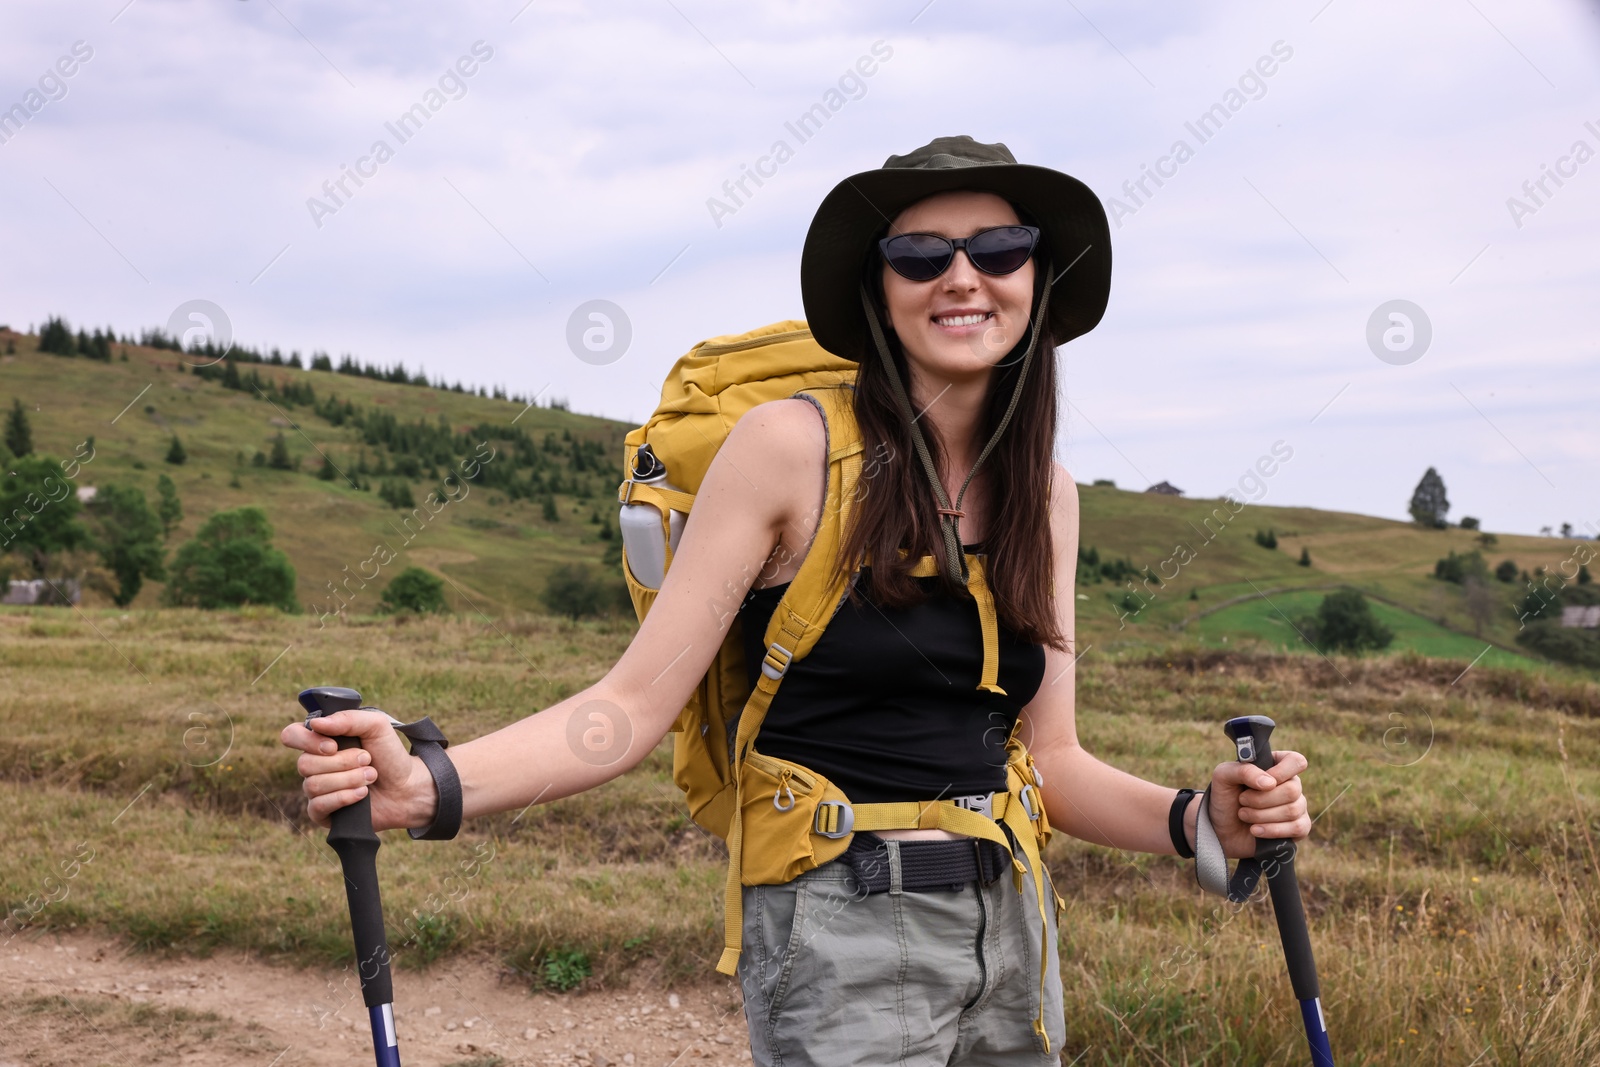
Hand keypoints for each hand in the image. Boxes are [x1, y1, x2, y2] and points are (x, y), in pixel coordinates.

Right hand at [278, 710, 436, 831]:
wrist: (407, 787)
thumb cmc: (389, 755)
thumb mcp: (376, 726)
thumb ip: (348, 719)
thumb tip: (316, 724)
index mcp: (321, 741)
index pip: (291, 735)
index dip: (307, 741)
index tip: (333, 746)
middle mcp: (314, 765)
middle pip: (304, 763)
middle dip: (342, 762)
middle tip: (367, 760)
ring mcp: (317, 789)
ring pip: (312, 785)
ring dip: (347, 779)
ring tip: (370, 776)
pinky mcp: (323, 812)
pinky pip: (317, 806)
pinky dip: (342, 798)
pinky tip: (361, 794)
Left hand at [1200, 749, 1310, 859]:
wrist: (1221, 828)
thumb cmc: (1225, 797)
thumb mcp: (1224, 776)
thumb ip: (1244, 771)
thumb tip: (1270, 783)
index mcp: (1277, 765)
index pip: (1296, 761)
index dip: (1281, 772)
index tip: (1261, 783)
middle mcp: (1291, 784)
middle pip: (1292, 790)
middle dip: (1260, 800)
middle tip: (1242, 801)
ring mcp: (1298, 806)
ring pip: (1292, 810)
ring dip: (1261, 815)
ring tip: (1243, 815)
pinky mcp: (1299, 827)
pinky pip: (1298, 828)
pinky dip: (1272, 830)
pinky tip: (1255, 830)